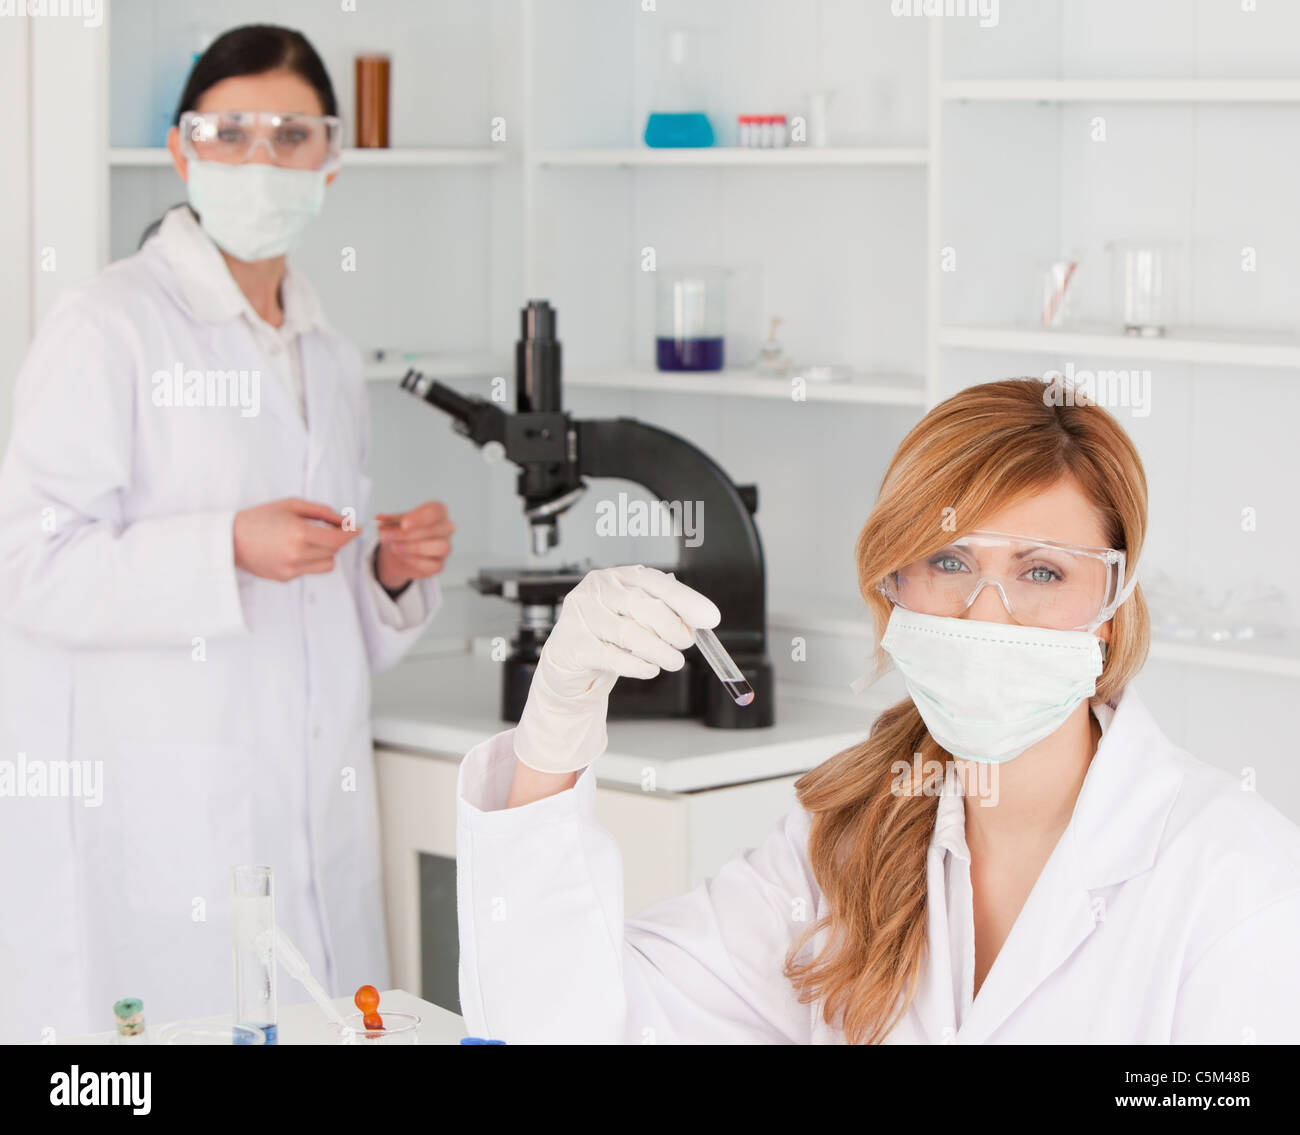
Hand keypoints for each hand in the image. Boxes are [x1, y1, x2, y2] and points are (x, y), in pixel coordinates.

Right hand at [232, 498, 358, 581]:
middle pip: (334, 551)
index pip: (338, 539)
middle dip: (338, 539)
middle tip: (334, 528)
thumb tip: (344, 520)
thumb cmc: (260, 517)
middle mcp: (297, 554)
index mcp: (300, 533)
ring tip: (312, 540)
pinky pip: (310, 570)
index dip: (351, 533)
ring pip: (327, 564)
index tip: (357, 529)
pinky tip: (295, 549)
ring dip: (326, 552)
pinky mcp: (285, 578)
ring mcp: (291, 569)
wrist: (229, 539)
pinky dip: (310, 559)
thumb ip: (322, 511)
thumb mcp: (292, 505)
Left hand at [374, 501, 452, 590]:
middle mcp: (446, 527)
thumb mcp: (392, 523)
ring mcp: (445, 546)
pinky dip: (415, 561)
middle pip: (434, 529)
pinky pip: (433, 564)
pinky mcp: (440, 564)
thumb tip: (379, 519)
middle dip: (409, 534)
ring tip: (394, 546)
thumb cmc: (401, 532)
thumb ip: (387, 521)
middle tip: (388, 535)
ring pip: (439, 547)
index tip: (404, 524)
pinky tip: (402, 556)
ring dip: (413, 547)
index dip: (419, 518)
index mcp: (438, 511)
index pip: (434, 511)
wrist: (398, 553)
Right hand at [512, 565, 720, 774]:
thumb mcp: (636, 618)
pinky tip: (649, 669)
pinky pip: (611, 657)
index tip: (709, 617)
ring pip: (628, 633)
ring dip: (659, 651)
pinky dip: (637, 666)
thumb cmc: (608, 637)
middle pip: (641, 605)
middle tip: (686, 643)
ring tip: (673, 661)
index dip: (685, 599)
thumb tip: (697, 619)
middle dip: (672, 627)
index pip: (655, 582)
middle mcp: (597, 590)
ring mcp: (580, 615)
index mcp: (618, 577)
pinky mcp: (571, 644)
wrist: (571, 664)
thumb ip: (664, 612)